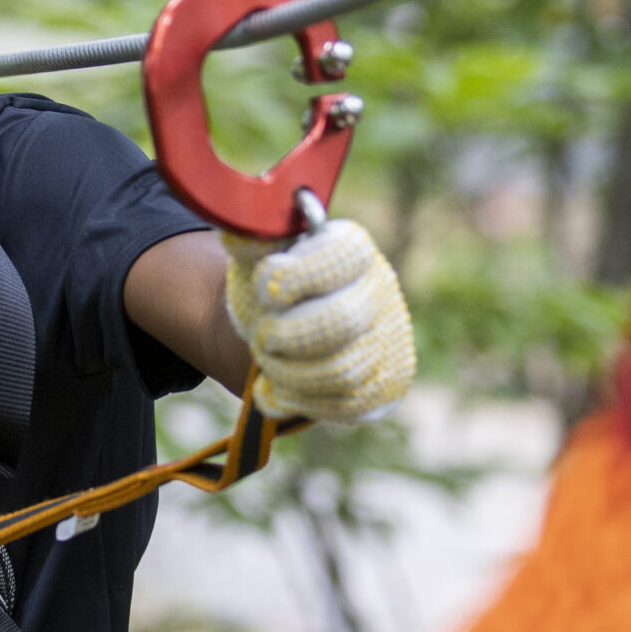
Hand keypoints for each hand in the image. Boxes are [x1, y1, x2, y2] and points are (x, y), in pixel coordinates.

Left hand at [223, 217, 414, 424]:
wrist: (279, 338)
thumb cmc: (269, 294)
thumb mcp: (256, 260)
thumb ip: (250, 241)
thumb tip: (240, 226)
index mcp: (352, 250)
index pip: (343, 256)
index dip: (298, 276)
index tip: (266, 289)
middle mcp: (381, 291)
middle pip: (341, 322)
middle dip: (286, 335)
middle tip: (261, 336)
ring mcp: (390, 341)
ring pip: (341, 371)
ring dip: (287, 372)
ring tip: (267, 361)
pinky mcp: (386, 387)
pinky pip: (345, 405)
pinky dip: (299, 400)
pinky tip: (278, 387)